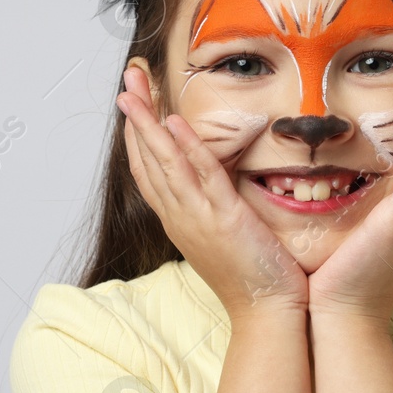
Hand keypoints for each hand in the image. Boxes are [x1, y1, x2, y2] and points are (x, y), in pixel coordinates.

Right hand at [116, 66, 308, 317]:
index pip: (147, 170)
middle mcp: (179, 216)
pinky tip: (175, 122)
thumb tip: (214, 180)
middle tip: (126, 79)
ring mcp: (197, 218)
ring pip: (164, 162)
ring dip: (148, 123)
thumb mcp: (223, 234)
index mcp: (179, 219)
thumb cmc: (253, 277)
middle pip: (146, 158)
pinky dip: (186, 149)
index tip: (131, 102)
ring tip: (134, 89)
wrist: (266, 313)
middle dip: (135, 116)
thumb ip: (213, 206)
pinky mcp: (223, 220)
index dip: (136, 134)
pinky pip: (201, 177)